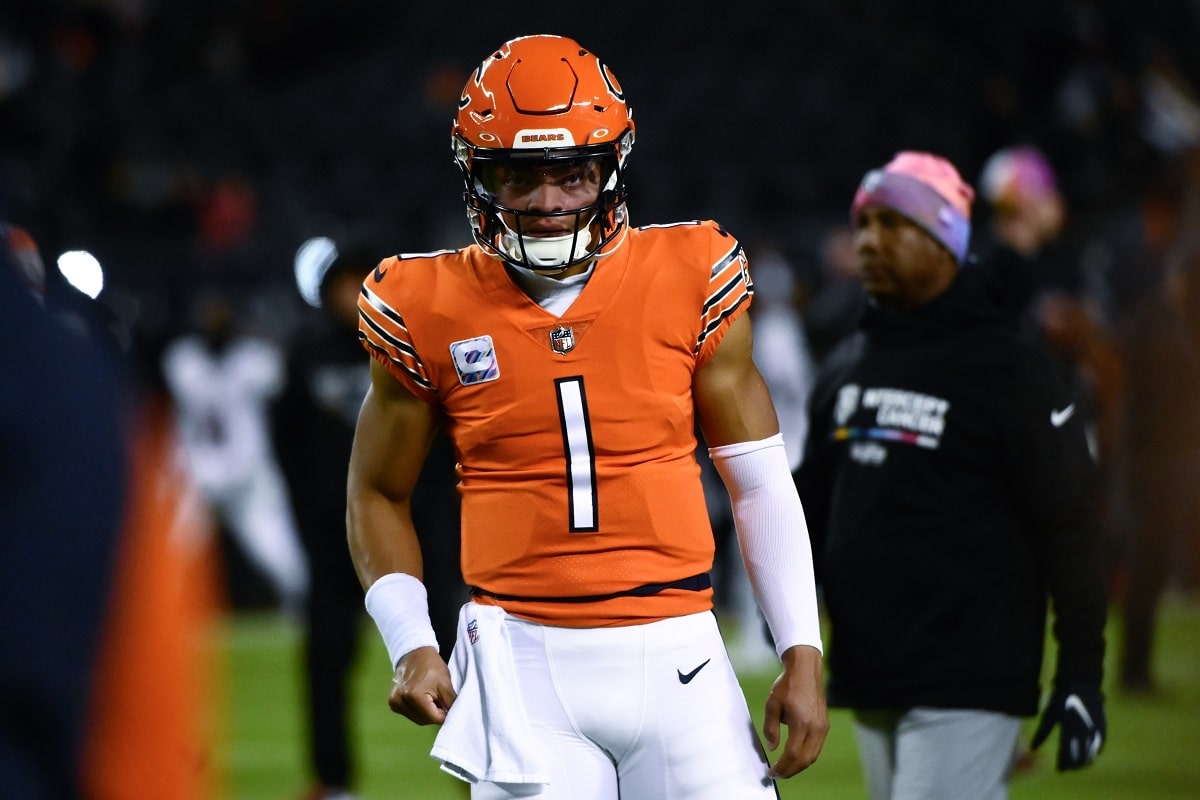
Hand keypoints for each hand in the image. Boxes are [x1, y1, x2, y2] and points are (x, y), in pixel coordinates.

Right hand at [388, 645, 455, 724]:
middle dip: (435, 714)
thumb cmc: (432, 666)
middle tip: (439, 699)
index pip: (434, 718)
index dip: (444, 713)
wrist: (414, 653)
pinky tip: (421, 698)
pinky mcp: (392, 703)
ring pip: (417, 719)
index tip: (447, 703)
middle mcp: (400, 701)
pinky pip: (409, 714)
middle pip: (424, 721)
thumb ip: (450, 704)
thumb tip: (454, 718)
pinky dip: (418, 710)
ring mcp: (394, 703)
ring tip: (430, 698)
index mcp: (414, 696)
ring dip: (426, 713)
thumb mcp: (446, 684)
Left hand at [761, 645, 828, 778]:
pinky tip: (795, 757)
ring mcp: (823, 727)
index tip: (772, 772)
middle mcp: (816, 728)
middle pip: (805, 760)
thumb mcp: (772, 704)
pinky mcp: (825, 725)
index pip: (792, 754)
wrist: (806, 670)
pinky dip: (805, 756)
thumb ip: (771, 727)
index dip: (782, 767)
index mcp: (802, 723)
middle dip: (790, 771)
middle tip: (777, 775)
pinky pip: (816, 748)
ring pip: (813, 756)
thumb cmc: (788, 685)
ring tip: (784, 769)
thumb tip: (772, 747)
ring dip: (799, 766)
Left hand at [1030, 683, 1104, 769]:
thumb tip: (1033, 748)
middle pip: (1080, 756)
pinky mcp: (1103, 727)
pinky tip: (1090, 756)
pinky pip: (1100, 745)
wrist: (1082, 684)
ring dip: (1085, 761)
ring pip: (1091, 753)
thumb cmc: (1061, 698)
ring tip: (1077, 766)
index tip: (1059, 769)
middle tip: (1067, 769)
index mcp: (1068, 729)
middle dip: (1073, 765)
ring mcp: (1095, 730)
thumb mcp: (1049, 714)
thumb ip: (1042, 732)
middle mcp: (1083, 732)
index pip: (1066, 753)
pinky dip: (1095, 752)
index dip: (1063, 763)